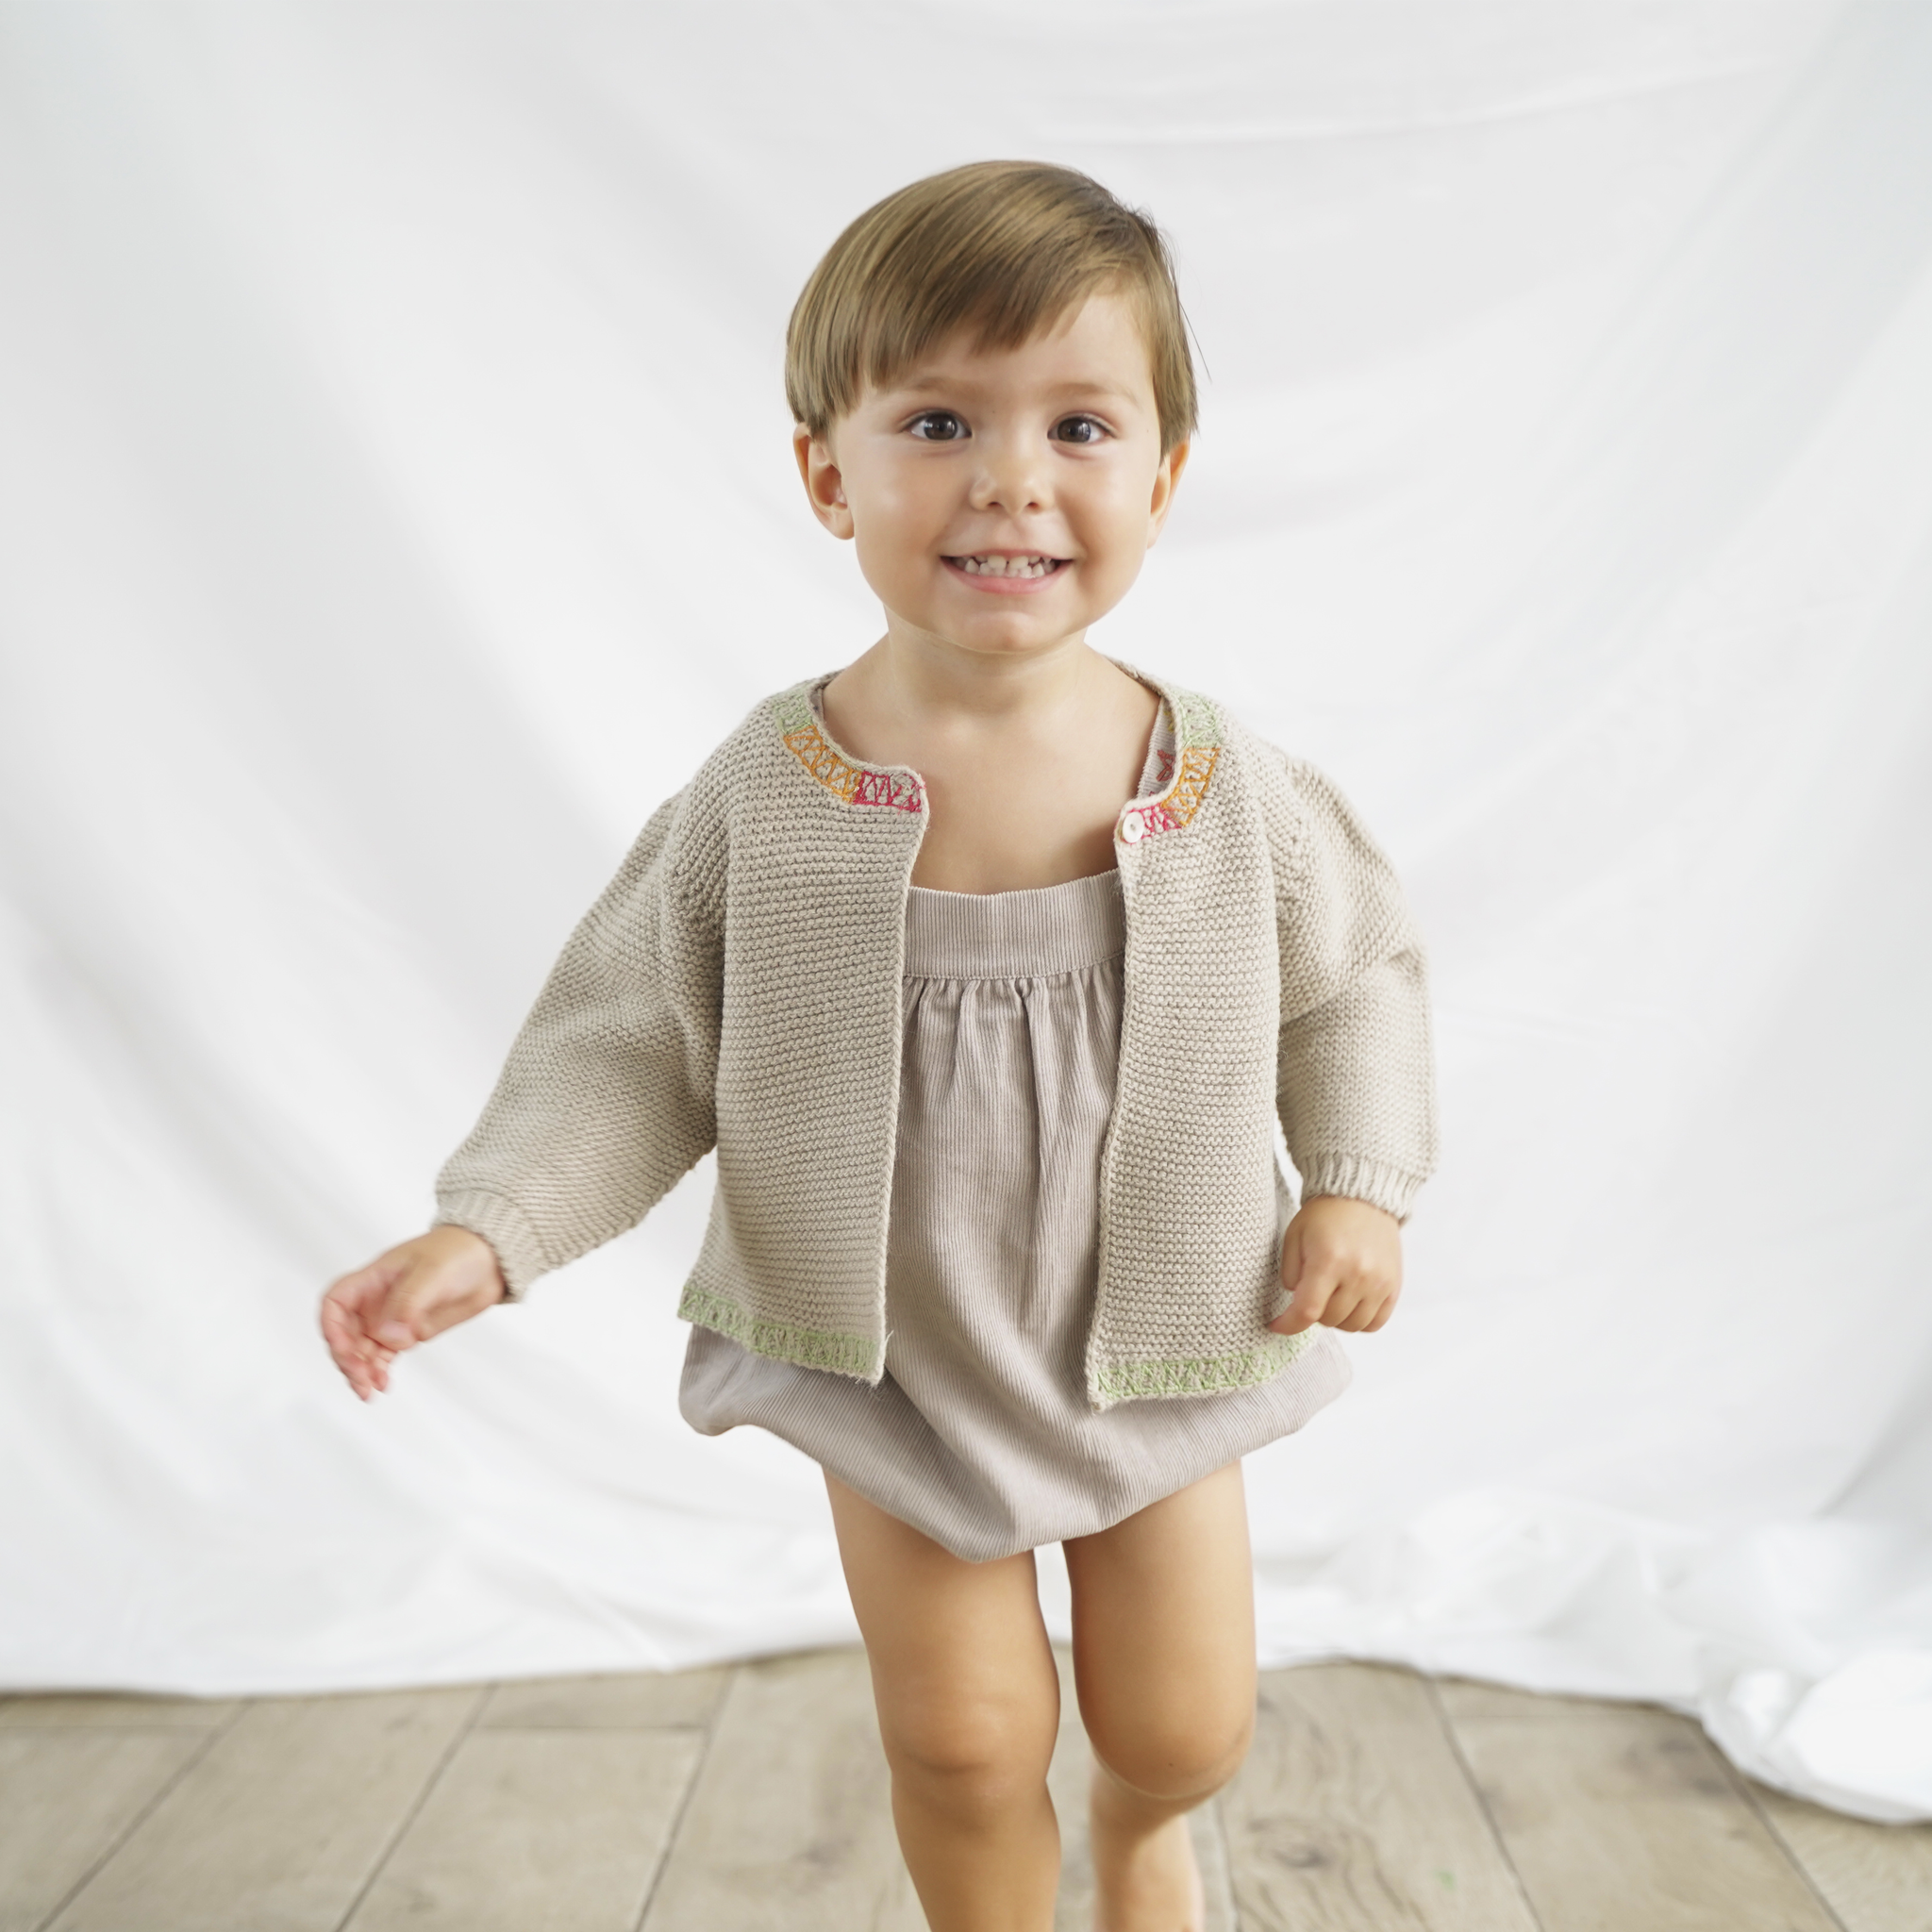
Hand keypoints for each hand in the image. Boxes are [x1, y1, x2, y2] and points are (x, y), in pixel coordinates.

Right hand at [320, 1225, 505, 1400]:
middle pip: (344, 1334)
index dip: (331, 1327)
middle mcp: (377, 1301)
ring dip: (360, 1371)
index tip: (342, 1348)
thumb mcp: (432, 1272)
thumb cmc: (457, 1252)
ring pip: (361, 1350)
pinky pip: (383, 1357)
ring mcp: (392, 1319)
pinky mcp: (408, 1333)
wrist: (489, 1262)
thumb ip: (409, 1303)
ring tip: (369, 1389)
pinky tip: (383, 1384)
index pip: (336, 1302)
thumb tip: (389, 1337)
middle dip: (347, 1358)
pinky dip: (379, 1372)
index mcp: (374, 1279)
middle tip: (361, 1377)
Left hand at [1267, 1197, 1402, 1335]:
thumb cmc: (1324, 1215)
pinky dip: (1359, 1321)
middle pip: (1329, 1320)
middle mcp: (1357, 1275)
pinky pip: (1376, 1323)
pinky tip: (1349, 1305)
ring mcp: (1379, 1282)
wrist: (1363, 1197)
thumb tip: (1296, 1302)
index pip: (1307, 1311)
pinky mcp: (1394, 1286)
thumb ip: (1290, 1273)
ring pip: (1352, 1326)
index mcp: (1328, 1261)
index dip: (1288, 1324)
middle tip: (1309, 1293)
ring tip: (1330, 1297)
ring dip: (1335, 1318)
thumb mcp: (1294, 1236)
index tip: (1276, 1325)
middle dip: (1312, 1312)